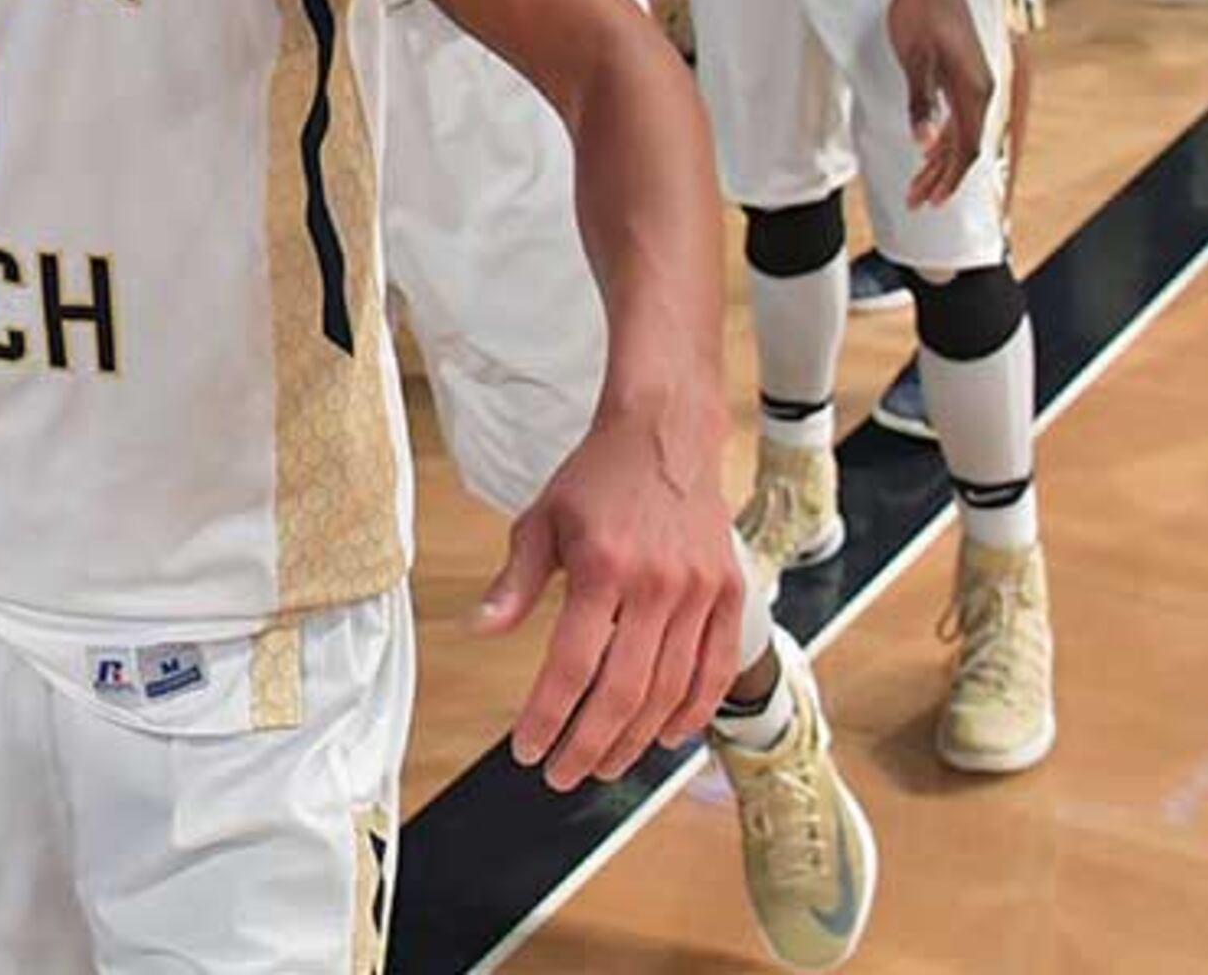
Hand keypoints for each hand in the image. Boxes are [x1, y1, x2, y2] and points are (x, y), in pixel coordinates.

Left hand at [475, 404, 739, 789]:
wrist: (664, 432)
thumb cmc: (597, 477)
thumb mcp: (542, 520)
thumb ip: (515, 582)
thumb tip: (478, 630)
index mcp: (603, 568)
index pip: (571, 665)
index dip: (548, 716)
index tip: (528, 749)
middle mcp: (656, 585)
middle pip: (623, 691)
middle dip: (589, 745)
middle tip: (563, 775)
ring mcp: (699, 592)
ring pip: (670, 690)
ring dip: (635, 739)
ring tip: (605, 765)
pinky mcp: (729, 593)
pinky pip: (715, 669)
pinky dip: (693, 712)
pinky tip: (666, 739)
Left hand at [882, 0, 994, 206]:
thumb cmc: (919, 11)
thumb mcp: (912, 58)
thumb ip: (920, 101)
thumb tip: (923, 141)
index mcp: (972, 89)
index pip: (966, 148)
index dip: (948, 179)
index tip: (929, 200)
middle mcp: (980, 87)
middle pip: (965, 146)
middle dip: (941, 177)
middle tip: (916, 200)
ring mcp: (973, 79)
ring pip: (962, 131)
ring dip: (940, 160)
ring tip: (918, 182)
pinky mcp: (963, 70)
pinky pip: (959, 114)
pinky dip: (944, 136)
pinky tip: (929, 146)